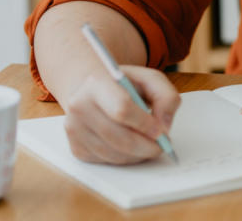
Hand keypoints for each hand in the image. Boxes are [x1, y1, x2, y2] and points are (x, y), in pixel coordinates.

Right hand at [62, 65, 180, 164]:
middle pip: (117, 137)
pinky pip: (105, 161)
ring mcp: (74, 129)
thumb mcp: (151, 79)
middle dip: (145, 146)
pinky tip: (134, 148)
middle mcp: (80, 106)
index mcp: (97, 83)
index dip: (144, 124)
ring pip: (112, 153)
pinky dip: (125, 159)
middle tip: (162, 145)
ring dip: (137, 155)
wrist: (93, 90)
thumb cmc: (125, 84)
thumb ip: (166, 97)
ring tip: (150, 145)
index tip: (161, 131)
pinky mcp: (76, 147)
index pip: (121, 109)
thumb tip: (164, 125)